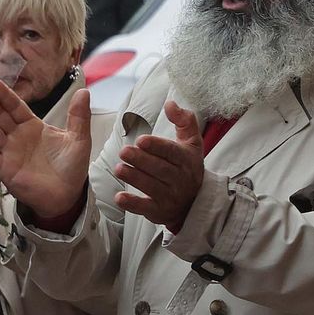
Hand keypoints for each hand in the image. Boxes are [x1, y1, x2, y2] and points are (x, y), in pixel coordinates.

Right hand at [0, 78, 92, 219]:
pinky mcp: (4, 169)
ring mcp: (8, 152)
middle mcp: (16, 137)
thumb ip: (78, 116)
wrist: (67, 196)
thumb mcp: (79, 139)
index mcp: (32, 126)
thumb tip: (83, 91)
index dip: (5, 96)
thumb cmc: (71, 167)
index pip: (15, 107)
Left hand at [113, 100, 203, 232]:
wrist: (194, 202)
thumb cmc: (187, 166)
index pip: (172, 152)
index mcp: (186, 160)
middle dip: (141, 160)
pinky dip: (132, 204)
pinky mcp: (158, 211)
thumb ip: (184, 120)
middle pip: (160, 169)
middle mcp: (180, 179)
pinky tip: (119, 197)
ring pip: (151, 187)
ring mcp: (169, 196)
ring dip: (134, 177)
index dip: (157, 146)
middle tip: (123, 151)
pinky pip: (145, 208)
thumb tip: (170, 103)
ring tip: (119, 168)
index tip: (141, 140)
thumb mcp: (191, 142)